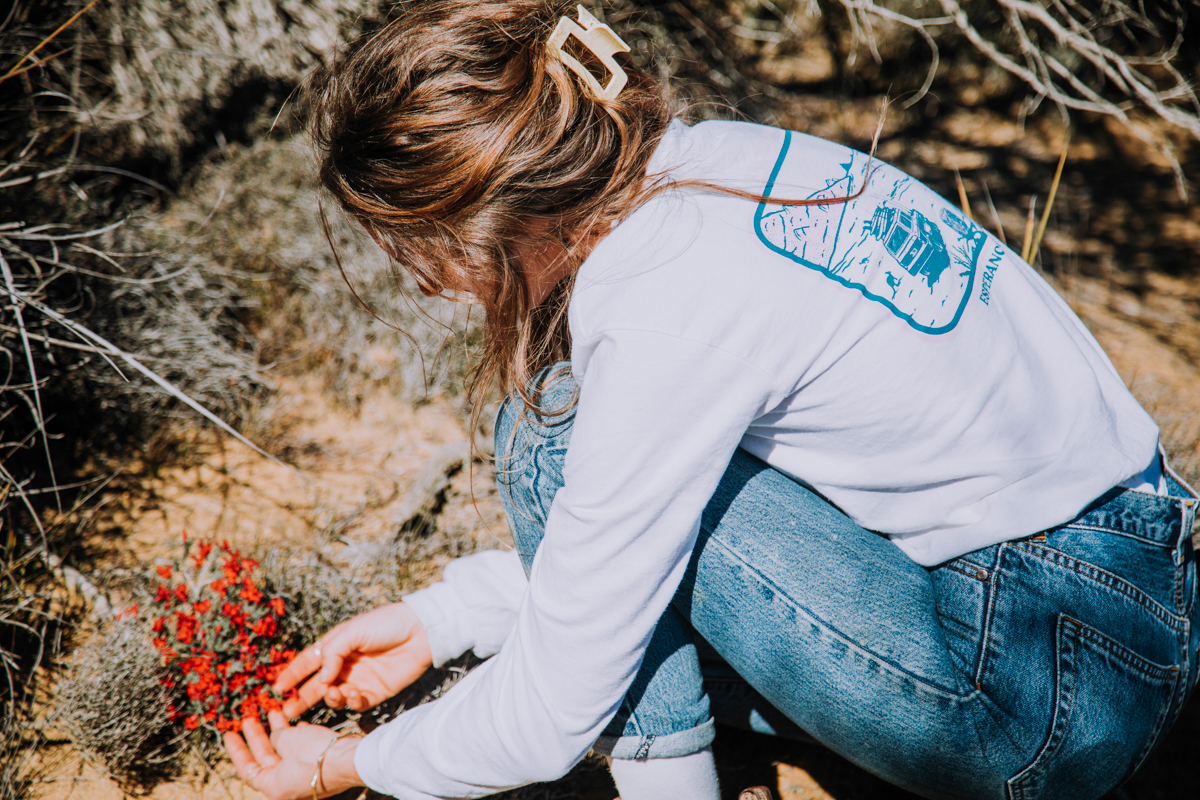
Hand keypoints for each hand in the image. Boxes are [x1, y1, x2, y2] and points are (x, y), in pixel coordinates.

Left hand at [223, 710, 361, 799]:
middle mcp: (287, 785)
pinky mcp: (320, 768)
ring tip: (274, 712)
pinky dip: (297, 738)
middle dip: (258, 736)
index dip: (237, 749)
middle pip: (266, 758)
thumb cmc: (317, 754)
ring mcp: (304, 777)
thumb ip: (277, 736)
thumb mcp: (288, 740)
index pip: (248, 767)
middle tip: (250, 718)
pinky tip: (297, 723)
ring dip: (279, 733)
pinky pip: (302, 752)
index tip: (229, 734)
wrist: (352, 759)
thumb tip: (277, 733)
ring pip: (285, 753)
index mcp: (273, 786)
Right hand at [275, 601, 432, 716]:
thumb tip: (321, 678)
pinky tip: (353, 694)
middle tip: (286, 711)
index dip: (291, 675)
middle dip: (300, 698)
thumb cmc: (386, 624)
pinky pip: (355, 704)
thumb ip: (332, 653)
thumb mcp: (353, 631)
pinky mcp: (374, 693)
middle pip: (316, 685)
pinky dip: (350, 702)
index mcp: (336, 646)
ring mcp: (358, 680)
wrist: (421, 632)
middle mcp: (344, 665)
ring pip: (334, 697)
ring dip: (329, 698)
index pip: (307, 662)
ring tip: (334, 692)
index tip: (275, 689)